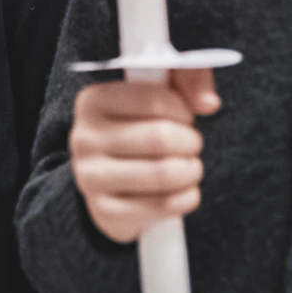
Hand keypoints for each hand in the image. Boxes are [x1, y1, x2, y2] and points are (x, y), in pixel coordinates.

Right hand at [70, 70, 218, 243]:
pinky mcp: (104, 212)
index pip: (155, 100)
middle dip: (190, 142)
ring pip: (164, 173)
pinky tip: (184, 191)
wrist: (111, 181)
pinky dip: (187, 198)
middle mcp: (83, 138)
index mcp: (92, 101)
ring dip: (191, 170)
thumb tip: (208, 103)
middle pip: (161, 137)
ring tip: (189, 166)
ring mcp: (90, 177)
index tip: (183, 116)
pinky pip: (163, 205)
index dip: (183, 110)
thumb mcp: (160, 92)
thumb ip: (189, 80)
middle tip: (191, 144)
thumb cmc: (140, 129)